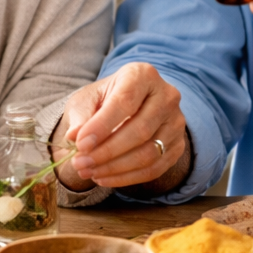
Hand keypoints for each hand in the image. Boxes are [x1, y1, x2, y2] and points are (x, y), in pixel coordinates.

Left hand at [52, 63, 187, 190]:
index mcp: (143, 75)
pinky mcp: (177, 146)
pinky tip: (104, 177)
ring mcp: (176, 122)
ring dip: (115, 168)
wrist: (125, 107)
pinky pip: (154, 169)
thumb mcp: (86, 100)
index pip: (125, 102)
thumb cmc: (104, 100)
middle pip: (140, 130)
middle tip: (80, 163)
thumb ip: (80, 116)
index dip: (102, 126)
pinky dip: (126, 178)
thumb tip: (74, 136)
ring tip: (88, 171)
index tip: (80, 144)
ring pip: (148, 153)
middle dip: (106, 152)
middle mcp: (167, 96)